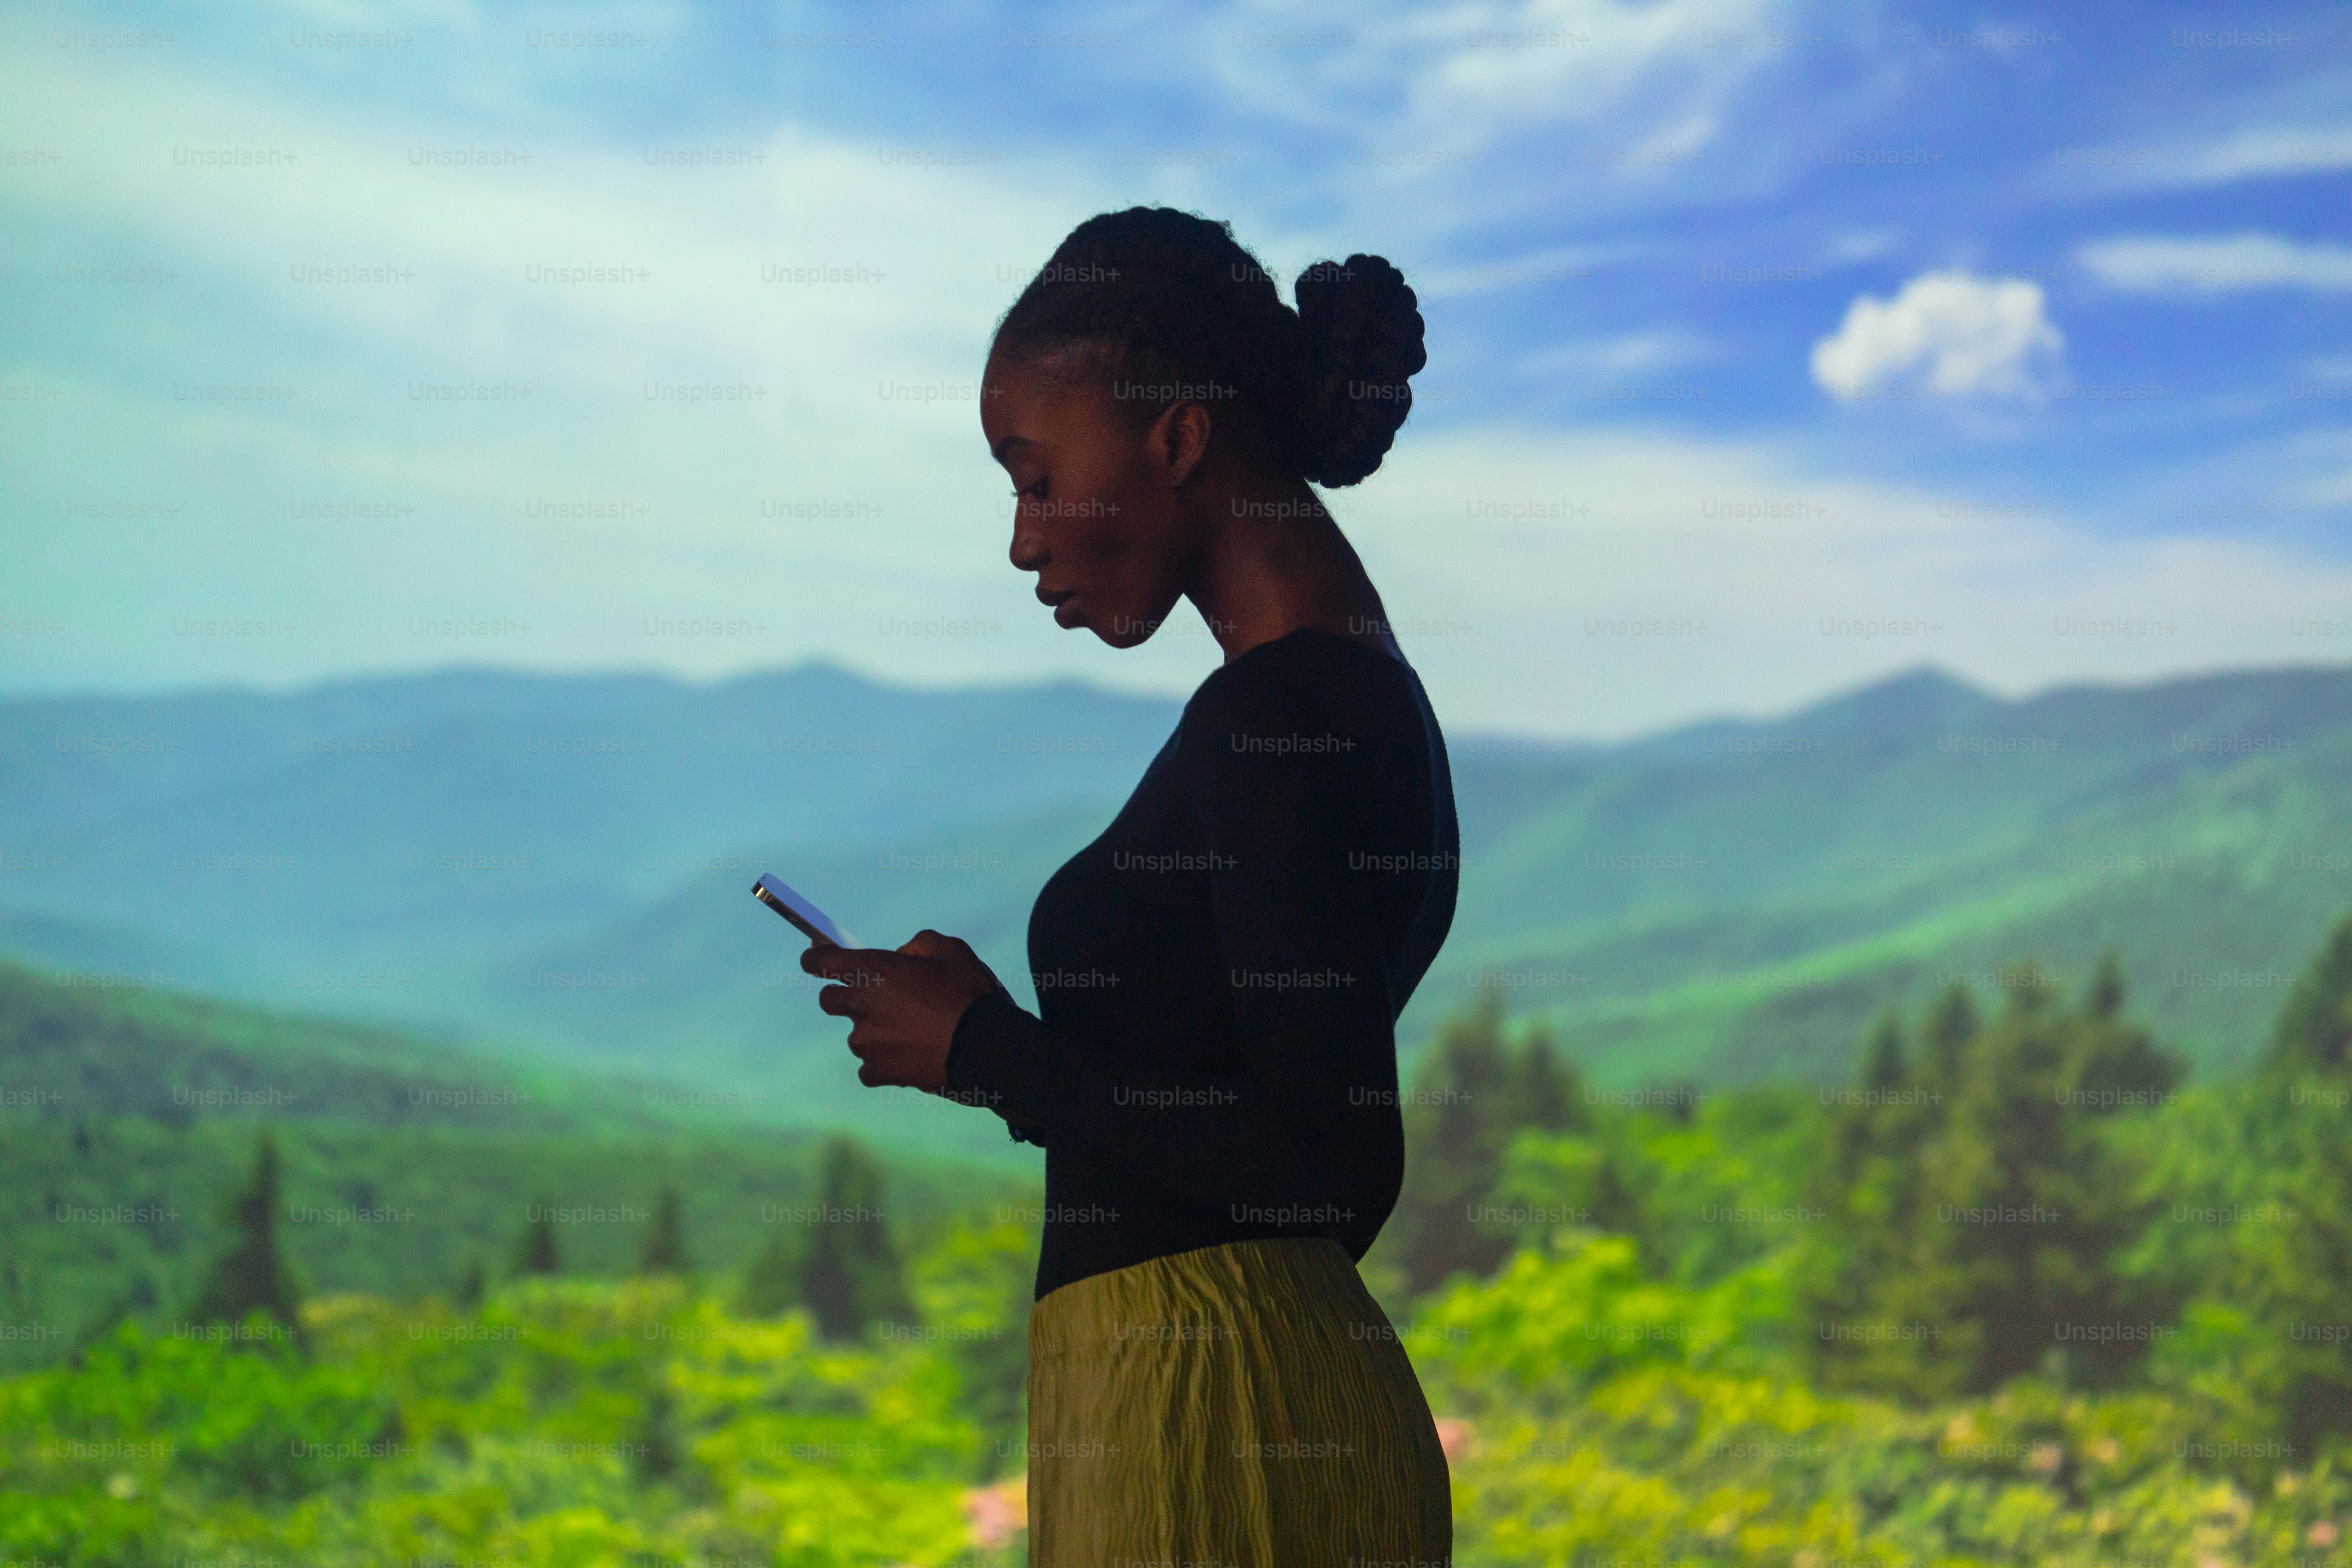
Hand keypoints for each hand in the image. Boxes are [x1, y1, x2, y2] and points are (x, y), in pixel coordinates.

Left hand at [800, 930, 1005, 1092]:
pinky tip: (909, 1058)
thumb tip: (903, 956)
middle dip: (844, 997)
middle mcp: (861, 1004)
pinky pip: (868, 1068)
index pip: (823, 960)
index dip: (815, 959)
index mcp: (874, 970)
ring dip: (875, 1033)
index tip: (812, 960)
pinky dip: (884, 1064)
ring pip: (856, 1036)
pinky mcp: (877, 1070)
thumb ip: (919, 945)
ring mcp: (866, 1041)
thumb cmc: (969, 994)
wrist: (985, 1047)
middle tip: (878, 1001)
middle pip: (829, 1000)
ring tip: (912, 1035)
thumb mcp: (951, 951)